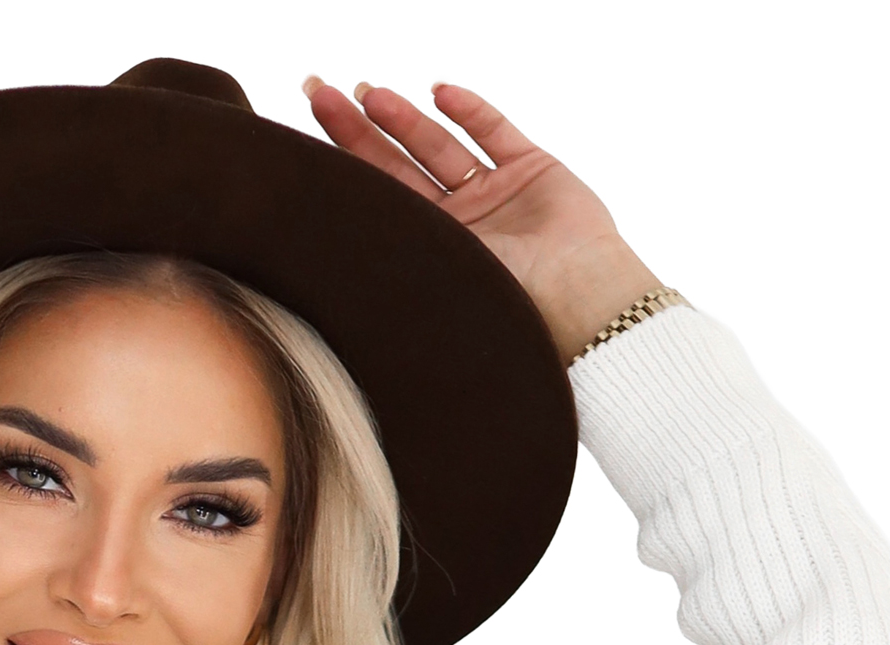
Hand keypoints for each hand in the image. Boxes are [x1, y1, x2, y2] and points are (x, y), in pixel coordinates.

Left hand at [301, 76, 665, 365]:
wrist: (582, 300)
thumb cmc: (510, 306)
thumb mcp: (433, 280)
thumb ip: (389, 255)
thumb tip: (316, 244)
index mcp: (427, 256)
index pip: (374, 201)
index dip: (340, 165)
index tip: (307, 136)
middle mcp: (456, 224)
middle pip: (395, 167)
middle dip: (356, 129)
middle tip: (318, 93)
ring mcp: (494, 194)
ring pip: (438, 146)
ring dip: (403, 118)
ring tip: (365, 93)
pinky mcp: (532, 169)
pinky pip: (493, 132)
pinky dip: (468, 109)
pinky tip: (438, 91)